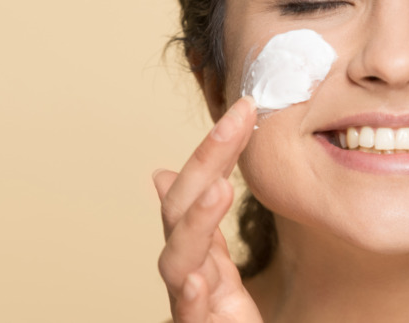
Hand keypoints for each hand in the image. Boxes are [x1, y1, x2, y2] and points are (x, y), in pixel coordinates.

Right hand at [152, 97, 263, 322]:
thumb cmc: (219, 313)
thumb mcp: (214, 258)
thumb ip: (200, 218)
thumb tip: (163, 173)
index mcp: (195, 242)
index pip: (200, 183)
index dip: (217, 146)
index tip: (246, 106)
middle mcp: (185, 265)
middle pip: (181, 209)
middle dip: (205, 163)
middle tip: (234, 123)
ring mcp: (188, 298)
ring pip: (177, 259)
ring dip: (197, 221)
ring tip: (220, 189)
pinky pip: (188, 314)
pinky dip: (189, 295)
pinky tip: (200, 278)